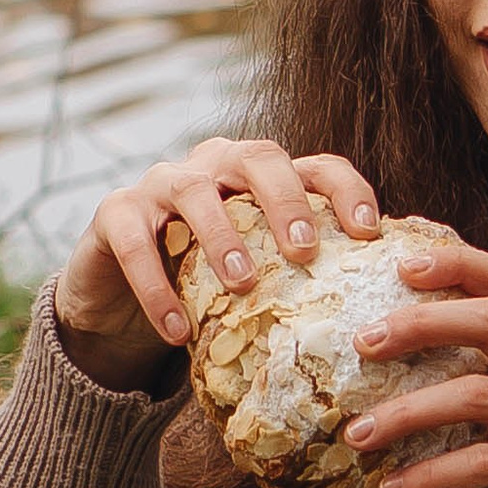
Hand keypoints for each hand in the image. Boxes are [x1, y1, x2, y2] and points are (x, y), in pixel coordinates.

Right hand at [52, 136, 382, 391]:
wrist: (119, 299)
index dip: (346, 191)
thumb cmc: (204, 286)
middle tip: (303, 251)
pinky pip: (136, 241)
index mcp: (260, 177)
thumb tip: (372, 322)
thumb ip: (297, 280)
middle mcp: (213, 166)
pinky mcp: (114, 214)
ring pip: (193, 190)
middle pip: (257, 157)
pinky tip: (177, 331)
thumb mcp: (257, 277)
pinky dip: (156, 286)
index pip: (316, 166)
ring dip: (222, 236)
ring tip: (242, 284)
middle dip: (285, 200)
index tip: (369, 233)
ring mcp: (161, 184)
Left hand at [341, 239, 487, 487]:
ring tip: (359, 435)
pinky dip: (431, 476)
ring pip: (479, 394)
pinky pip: (486, 463)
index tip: (401, 264)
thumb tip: (387, 391)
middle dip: (420, 324)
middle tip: (362, 343)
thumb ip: (487, 401)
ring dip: (408, 413)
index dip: (458, 263)